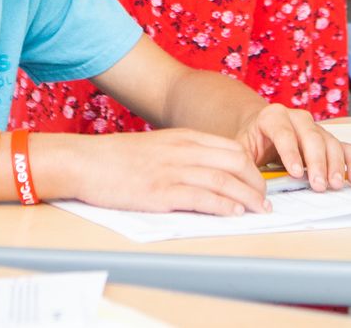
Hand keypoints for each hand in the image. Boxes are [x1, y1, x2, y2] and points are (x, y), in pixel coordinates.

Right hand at [35, 128, 270, 215]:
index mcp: (184, 138)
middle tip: (265, 201)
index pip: (232, 149)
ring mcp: (173, 171)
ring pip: (224, 181)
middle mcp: (183, 151)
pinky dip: (223, 206)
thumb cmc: (117, 159)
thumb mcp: (157, 147)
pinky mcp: (160, 192)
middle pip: (236, 163)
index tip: (260, 183)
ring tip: (259, 211)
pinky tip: (234, 213)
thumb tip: (207, 174)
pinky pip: (202, 198)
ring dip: (247, 198)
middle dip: (257, 183)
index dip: (253, 167)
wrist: (85, 162)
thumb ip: (183, 155)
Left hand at [238, 105, 350, 191]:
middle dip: (316, 162)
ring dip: (335, 164)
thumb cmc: (251, 142)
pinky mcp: (327, 139)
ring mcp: (315, 127)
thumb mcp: (241, 149)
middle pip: (311, 136)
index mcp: (272, 117)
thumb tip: (251, 187)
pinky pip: (345, 146)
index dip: (290, 152)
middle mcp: (297, 118)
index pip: (283, 132)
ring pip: (330, 141)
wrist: (260, 128)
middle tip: (319, 185)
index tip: (295, 173)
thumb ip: (244, 163)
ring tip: (335, 185)